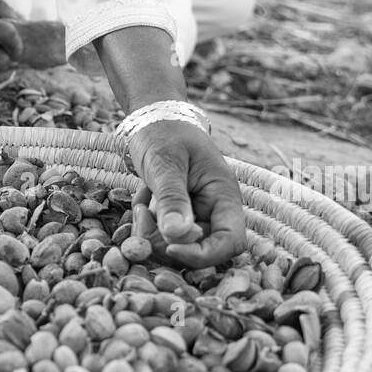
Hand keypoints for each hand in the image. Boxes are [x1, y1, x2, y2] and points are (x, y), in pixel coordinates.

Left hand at [127, 120, 245, 268]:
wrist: (153, 117)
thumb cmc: (164, 132)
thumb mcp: (165, 162)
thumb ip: (172, 198)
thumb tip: (177, 236)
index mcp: (224, 195)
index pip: (230, 241)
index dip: (203, 254)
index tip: (170, 248)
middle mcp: (215, 209)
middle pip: (201, 248)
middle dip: (168, 242)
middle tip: (142, 217)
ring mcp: (196, 213)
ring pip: (179, 244)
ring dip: (154, 233)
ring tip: (140, 204)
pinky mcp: (178, 214)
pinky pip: (164, 235)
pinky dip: (149, 225)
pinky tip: (142, 199)